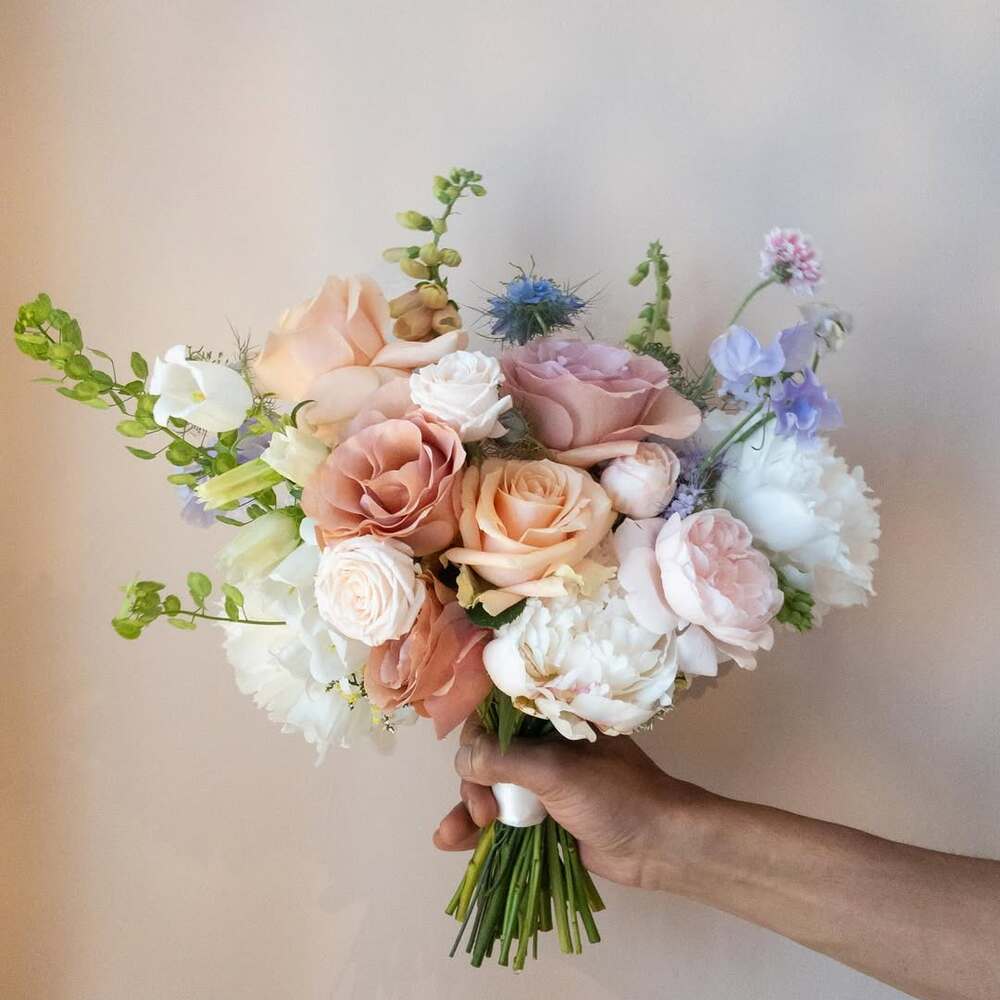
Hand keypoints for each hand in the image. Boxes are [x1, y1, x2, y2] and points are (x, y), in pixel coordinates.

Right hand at [433, 715, 713, 890]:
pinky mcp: (538, 815)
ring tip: (454, 834)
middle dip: (472, 780)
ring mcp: (539, 780)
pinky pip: (497, 816)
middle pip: (485, 751)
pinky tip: (449, 839)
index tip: (466, 757)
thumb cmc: (615, 795)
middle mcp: (541, 743)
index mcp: (550, 716)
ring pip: (486, 786)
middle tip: (485, 810)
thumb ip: (504, 760)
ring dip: (466, 808)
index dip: (475, 730)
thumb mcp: (556, 770)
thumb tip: (459, 758)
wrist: (656, 847)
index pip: (497, 709)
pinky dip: (473, 828)